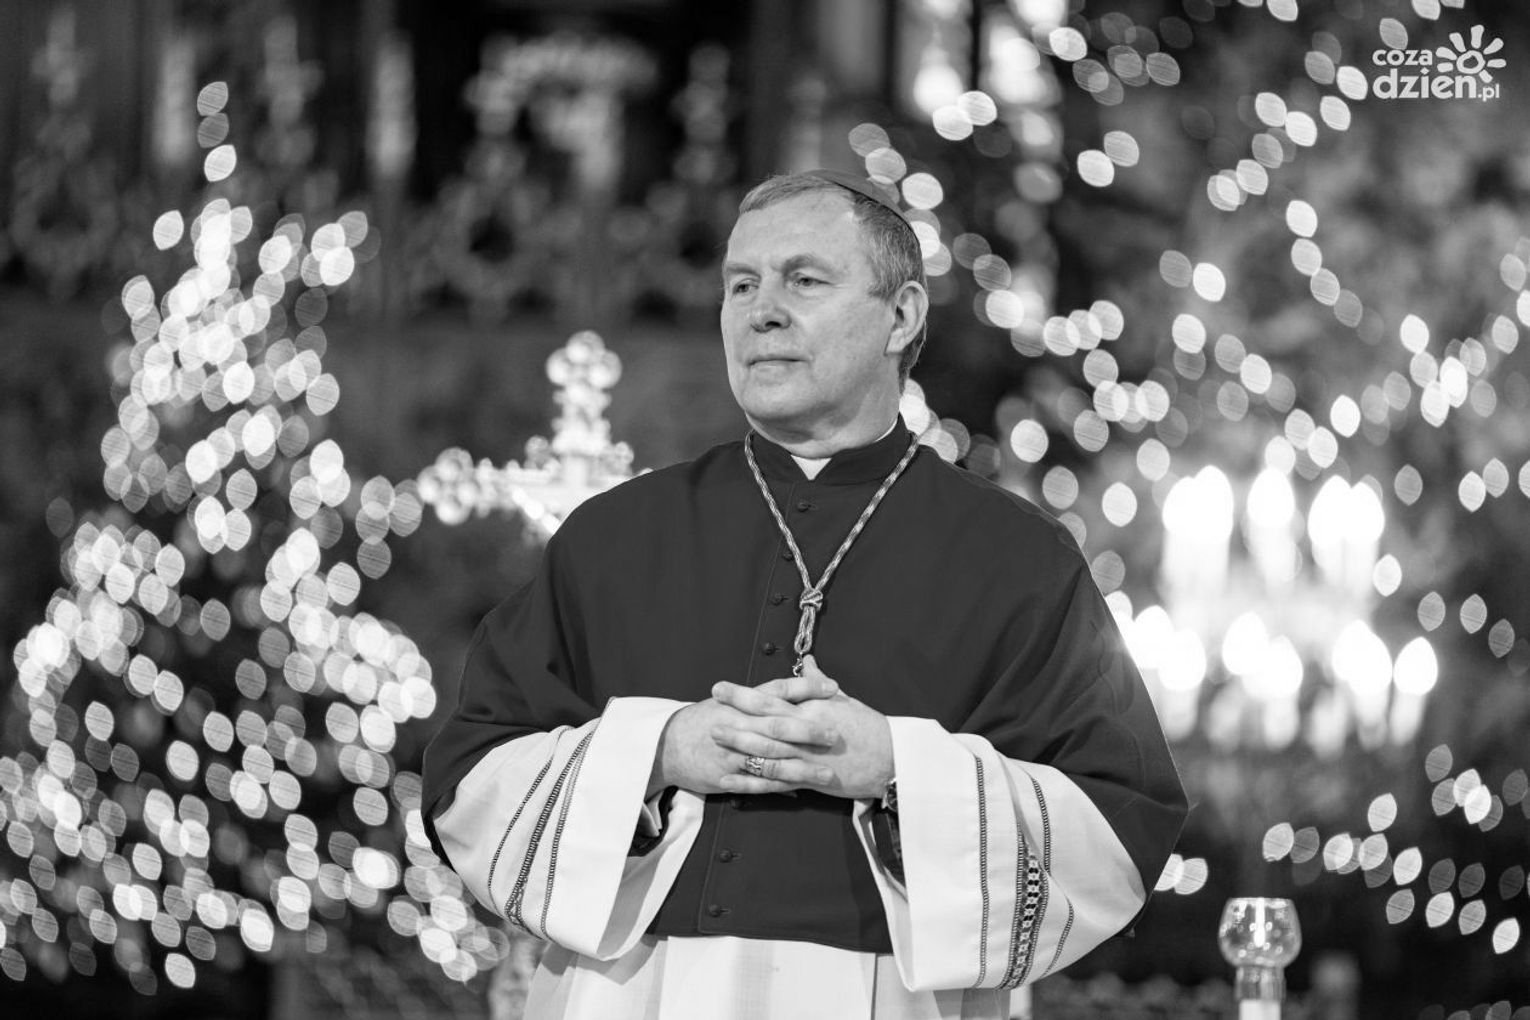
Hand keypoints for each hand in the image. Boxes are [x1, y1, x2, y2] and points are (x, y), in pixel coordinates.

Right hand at [647, 671, 839, 796]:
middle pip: (779, 725)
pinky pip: (756, 784)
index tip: (833, 687)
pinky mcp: (726, 776)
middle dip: (809, 730)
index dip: (806, 687)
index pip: (778, 689)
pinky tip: (800, 791)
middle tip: (834, 733)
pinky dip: (778, 788)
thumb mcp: (727, 702)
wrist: (665, 745)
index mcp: (740, 703)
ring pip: (772, 759)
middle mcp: (738, 725)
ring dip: (802, 767)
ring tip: (827, 772)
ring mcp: (733, 753)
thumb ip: (761, 696)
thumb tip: (794, 687)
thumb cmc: (702, 720)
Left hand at [713, 656, 894, 799]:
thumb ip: (819, 682)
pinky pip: (775, 781)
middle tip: (710, 706)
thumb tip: (807, 661)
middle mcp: (808, 729)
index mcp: (814, 707)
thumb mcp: (846, 700)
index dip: (746, 692)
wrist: (893, 759)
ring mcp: (808, 755)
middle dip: (736, 712)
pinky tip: (729, 781)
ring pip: (768, 749)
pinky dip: (751, 781)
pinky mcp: (810, 779)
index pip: (774, 696)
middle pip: (766, 719)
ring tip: (715, 737)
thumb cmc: (870, 727)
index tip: (722, 687)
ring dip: (739, 743)